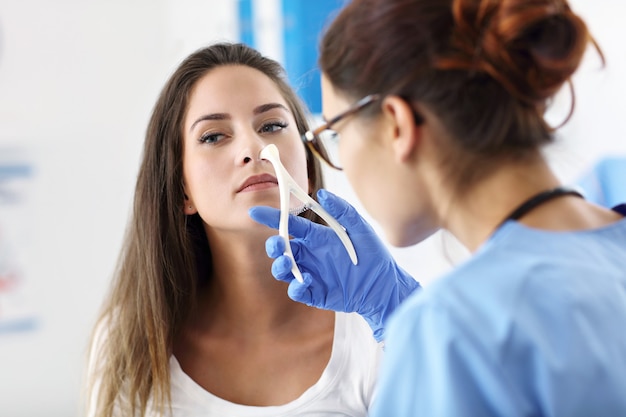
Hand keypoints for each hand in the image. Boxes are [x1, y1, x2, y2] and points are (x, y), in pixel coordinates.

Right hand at [249, 189, 419, 340]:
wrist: (385, 287)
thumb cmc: (374, 255)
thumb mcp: (360, 228)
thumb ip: (341, 210)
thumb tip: (321, 193)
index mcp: (317, 237)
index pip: (290, 226)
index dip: (272, 219)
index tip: (255, 213)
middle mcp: (311, 255)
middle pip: (282, 249)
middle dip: (273, 247)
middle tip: (277, 244)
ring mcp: (311, 275)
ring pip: (284, 270)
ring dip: (280, 266)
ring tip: (288, 264)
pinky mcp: (315, 294)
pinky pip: (298, 291)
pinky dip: (296, 287)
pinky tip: (305, 282)